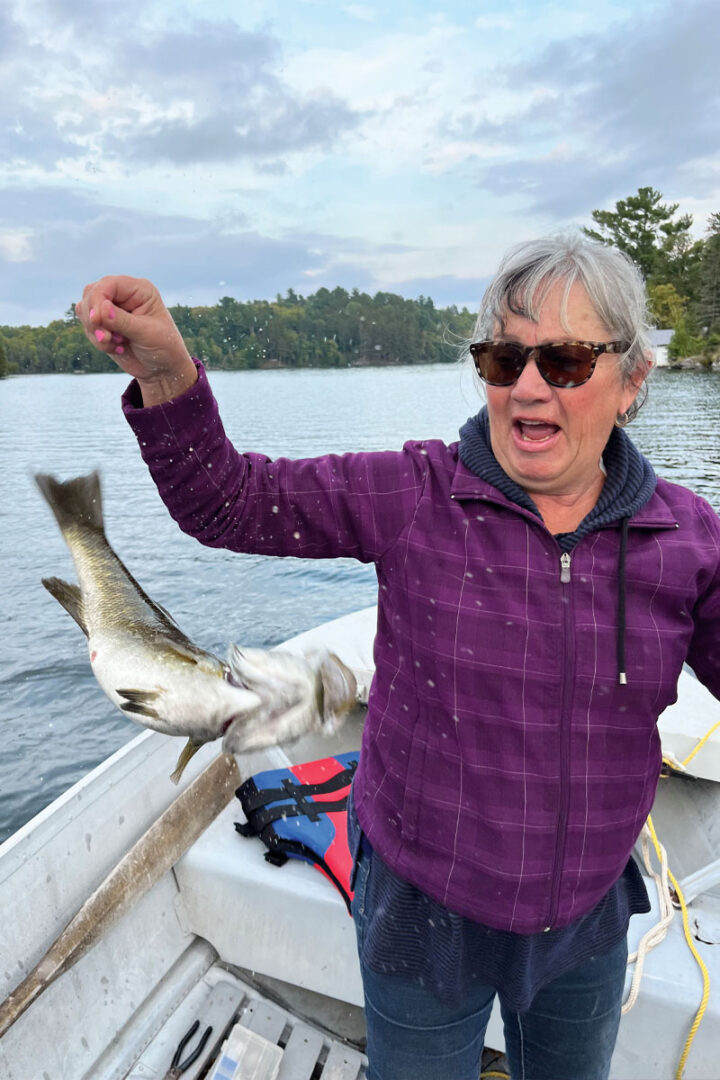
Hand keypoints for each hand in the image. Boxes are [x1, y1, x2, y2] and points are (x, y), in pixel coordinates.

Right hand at [76, 276, 197, 405]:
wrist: (162, 369)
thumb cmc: (163, 347)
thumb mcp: (146, 333)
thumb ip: (122, 321)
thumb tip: (101, 309)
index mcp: (139, 289)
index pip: (107, 284)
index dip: (97, 300)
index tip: (97, 319)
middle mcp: (123, 295)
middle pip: (91, 293)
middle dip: (94, 317)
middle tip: (107, 337)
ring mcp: (112, 310)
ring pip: (85, 311)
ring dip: (96, 331)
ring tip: (118, 344)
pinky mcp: (104, 325)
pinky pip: (88, 328)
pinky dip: (98, 341)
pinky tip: (118, 348)